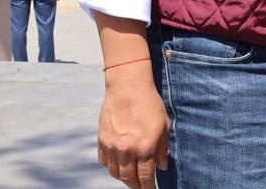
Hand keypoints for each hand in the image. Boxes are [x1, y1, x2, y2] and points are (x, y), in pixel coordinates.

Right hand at [98, 63, 169, 188]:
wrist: (128, 87)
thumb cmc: (150, 104)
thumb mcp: (164, 125)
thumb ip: (163, 148)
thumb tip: (162, 166)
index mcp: (145, 147)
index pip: (146, 177)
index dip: (149, 187)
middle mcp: (127, 150)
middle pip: (129, 179)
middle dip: (136, 186)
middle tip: (141, 187)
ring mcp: (112, 146)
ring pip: (115, 173)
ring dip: (123, 178)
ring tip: (130, 178)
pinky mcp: (102, 140)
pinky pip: (104, 161)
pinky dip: (111, 167)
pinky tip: (118, 165)